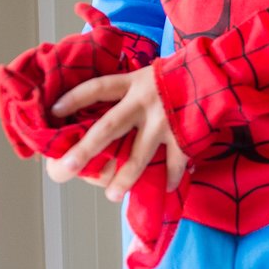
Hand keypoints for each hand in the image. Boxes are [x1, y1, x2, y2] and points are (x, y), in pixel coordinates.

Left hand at [45, 66, 188, 197]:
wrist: (215, 73)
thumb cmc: (175, 77)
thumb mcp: (147, 75)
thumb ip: (128, 91)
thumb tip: (100, 110)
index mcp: (131, 83)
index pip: (96, 89)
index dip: (74, 99)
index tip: (53, 111)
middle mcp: (143, 102)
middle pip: (109, 128)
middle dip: (86, 149)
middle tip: (66, 168)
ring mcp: (163, 121)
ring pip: (139, 155)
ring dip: (124, 178)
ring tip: (111, 195)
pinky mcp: (183, 135)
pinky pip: (174, 162)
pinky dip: (170, 177)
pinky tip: (165, 188)